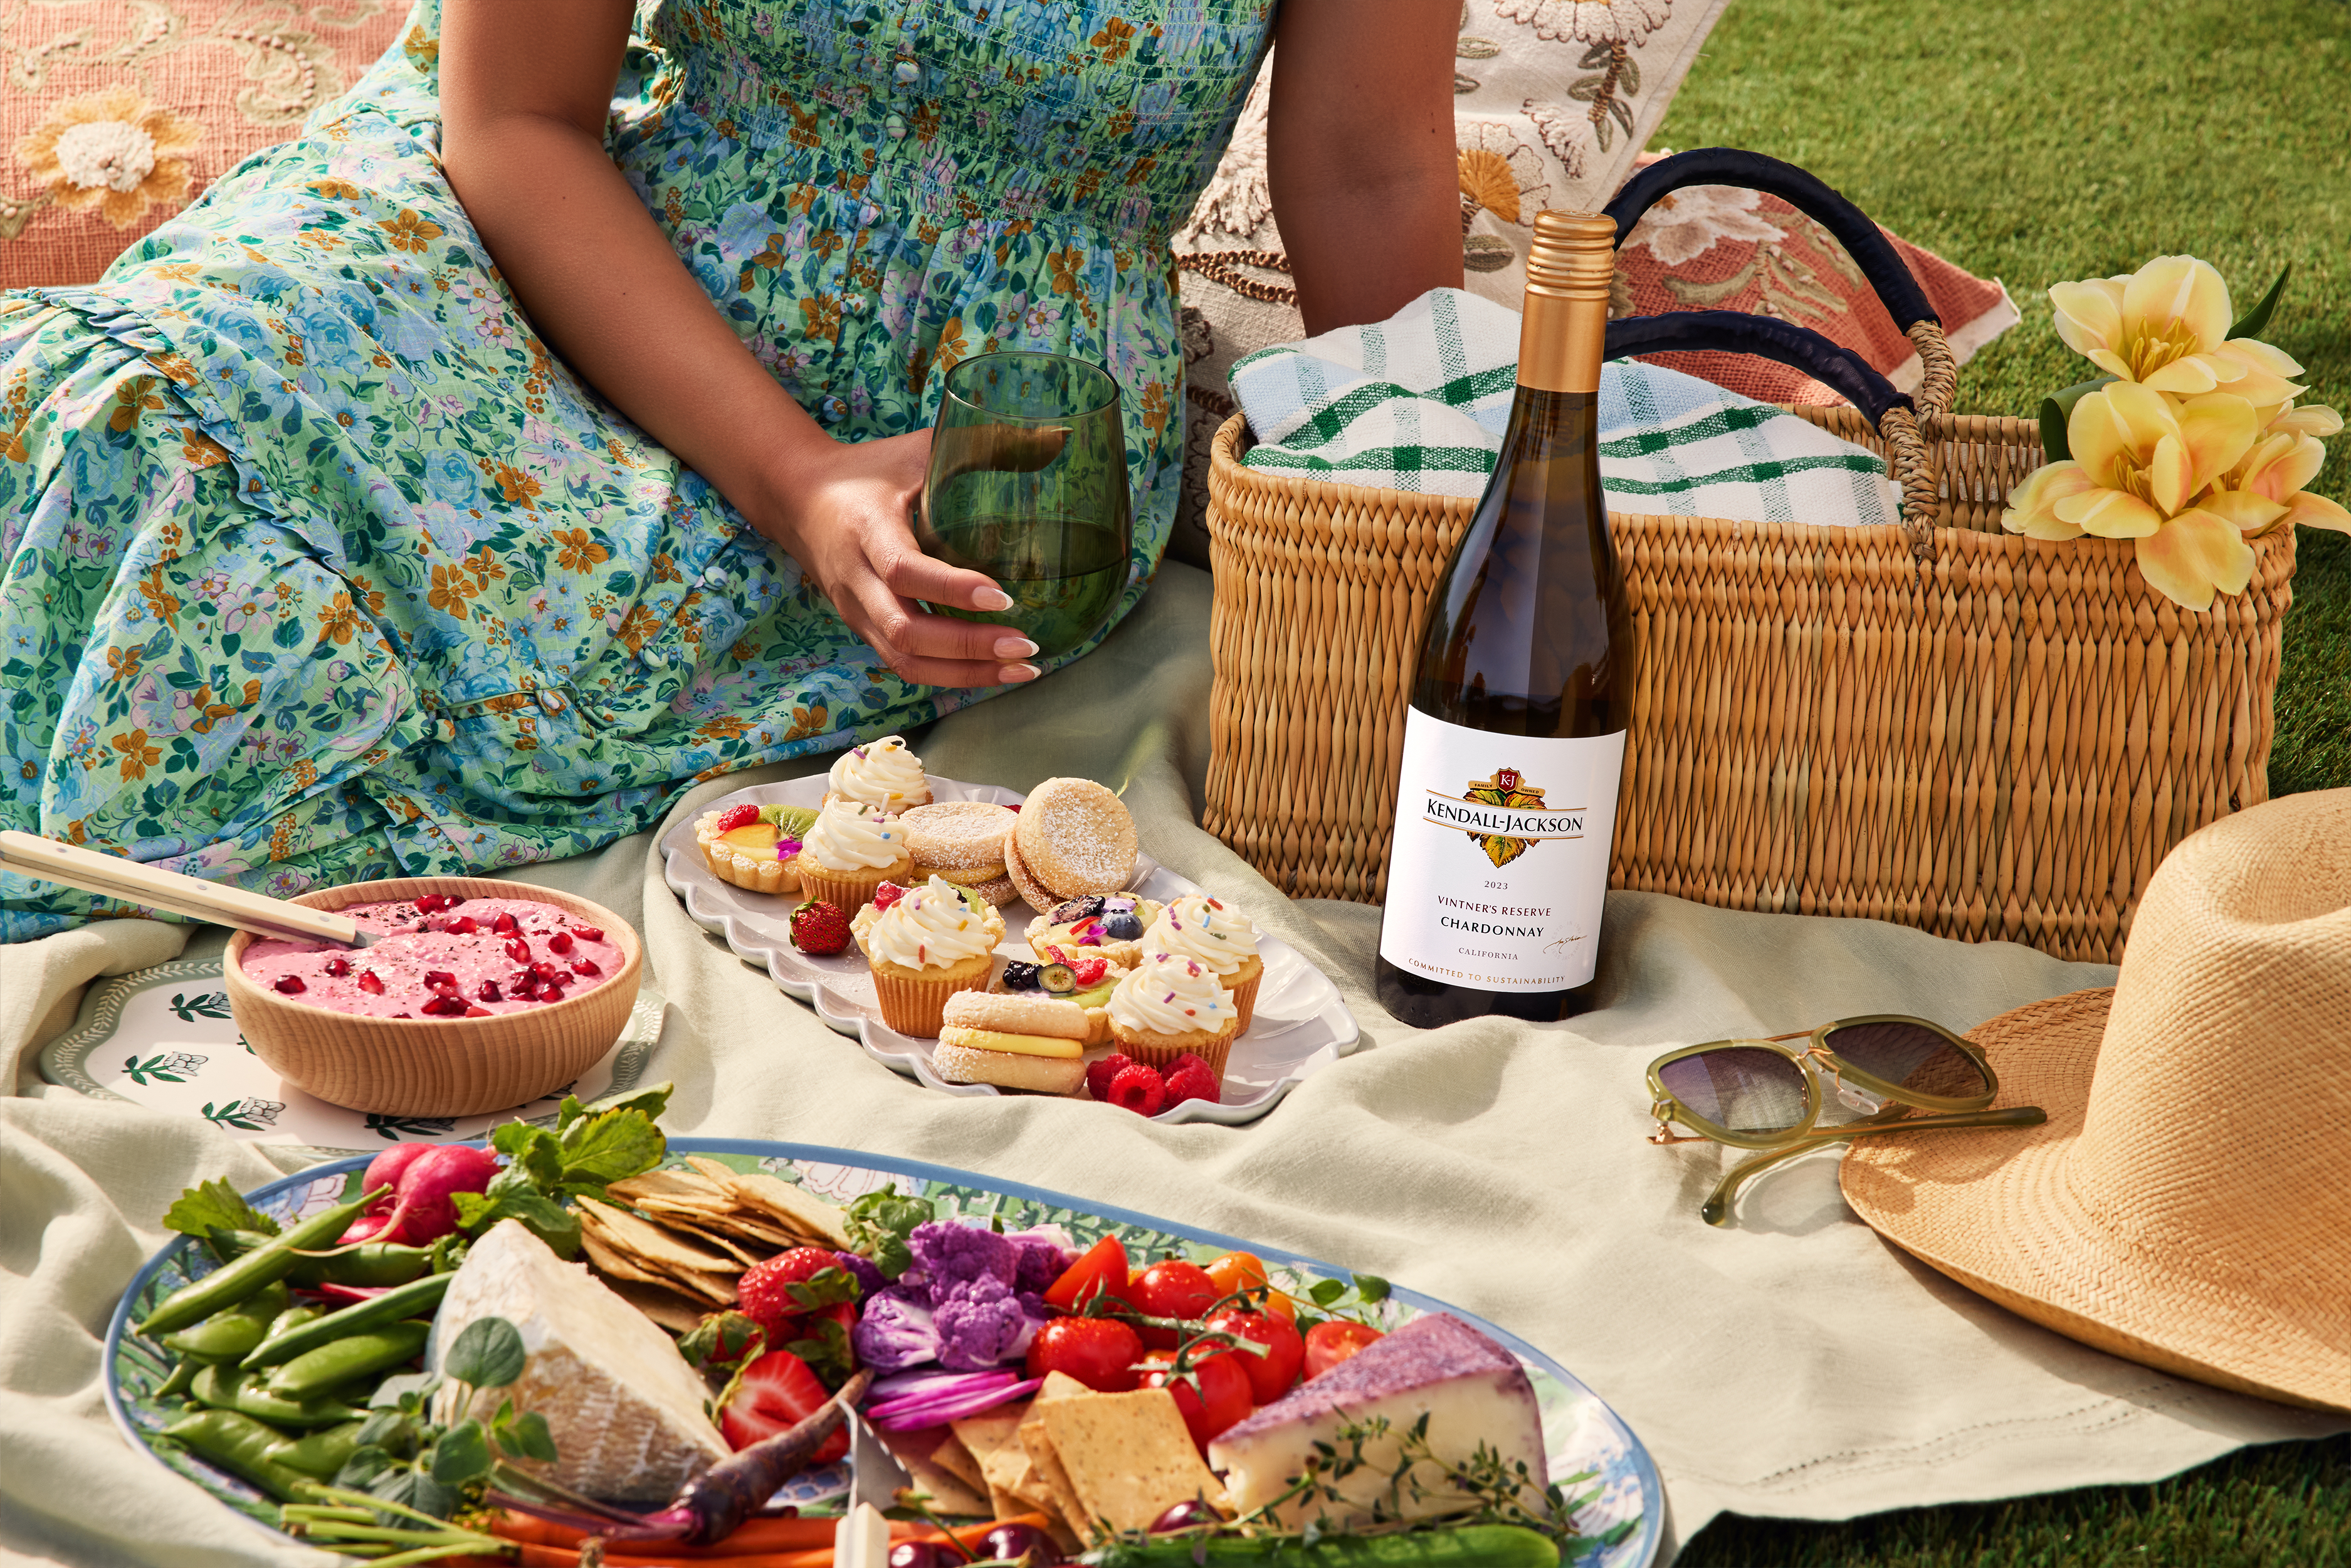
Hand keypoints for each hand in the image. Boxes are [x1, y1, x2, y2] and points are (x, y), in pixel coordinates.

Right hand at [756, 430, 1041, 689]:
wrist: (799, 498)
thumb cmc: (868, 471)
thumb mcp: (919, 449)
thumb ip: (983, 445)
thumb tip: (1059, 439)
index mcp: (868, 530)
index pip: (906, 570)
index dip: (953, 590)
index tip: (1003, 596)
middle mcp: (857, 580)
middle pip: (906, 633)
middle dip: (969, 648)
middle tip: (1026, 645)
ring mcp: (857, 611)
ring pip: (906, 661)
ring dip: (966, 674)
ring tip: (1023, 669)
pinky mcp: (864, 629)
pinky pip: (905, 665)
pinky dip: (951, 676)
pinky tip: (995, 673)